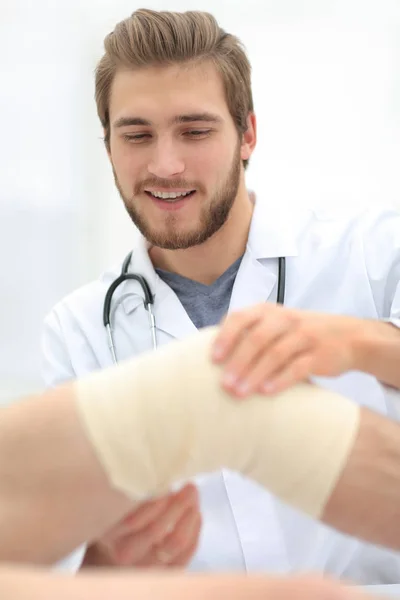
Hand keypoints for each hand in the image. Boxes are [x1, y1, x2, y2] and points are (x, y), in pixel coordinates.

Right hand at [82, 483, 200, 567]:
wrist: (113, 552)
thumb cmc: (117, 518)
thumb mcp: (113, 502)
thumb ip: (129, 488)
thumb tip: (156, 462)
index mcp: (110, 533)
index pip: (132, 519)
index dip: (155, 498)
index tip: (166, 478)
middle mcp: (126, 553)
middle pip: (156, 530)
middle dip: (177, 503)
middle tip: (188, 485)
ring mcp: (146, 566)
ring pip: (174, 543)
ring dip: (189, 515)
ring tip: (193, 495)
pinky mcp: (166, 571)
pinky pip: (186, 554)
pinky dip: (195, 531)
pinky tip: (195, 514)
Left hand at [212, 304, 364, 396]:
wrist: (350, 337)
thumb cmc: (302, 334)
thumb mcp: (278, 325)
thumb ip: (252, 333)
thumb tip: (217, 358)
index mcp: (270, 311)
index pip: (241, 318)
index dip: (225, 337)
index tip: (213, 359)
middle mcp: (286, 319)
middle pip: (257, 338)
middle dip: (238, 362)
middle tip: (223, 385)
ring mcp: (304, 336)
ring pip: (275, 354)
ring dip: (254, 375)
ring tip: (239, 393)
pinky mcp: (320, 355)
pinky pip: (298, 368)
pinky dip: (280, 380)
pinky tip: (267, 393)